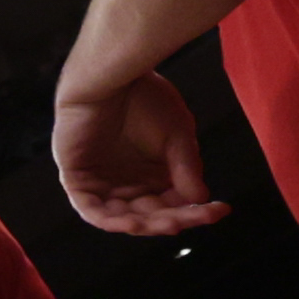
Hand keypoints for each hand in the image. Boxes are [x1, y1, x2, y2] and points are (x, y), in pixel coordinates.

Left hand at [53, 61, 228, 238]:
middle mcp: (127, 183)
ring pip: (124, 218)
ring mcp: (101, 183)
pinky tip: (136, 224)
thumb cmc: (143, 96)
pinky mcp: (77, 180)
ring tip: (171, 224)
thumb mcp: (176, 134)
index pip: (173, 204)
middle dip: (174, 220)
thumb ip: (185, 168)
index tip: (220, 211)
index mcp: (152, 173)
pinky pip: (93, 211)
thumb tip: (201, 199)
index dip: (195, 212)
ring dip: (147, 225)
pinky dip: (112, 221)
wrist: (109, 74)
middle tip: (196, 218)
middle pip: (150, 214)